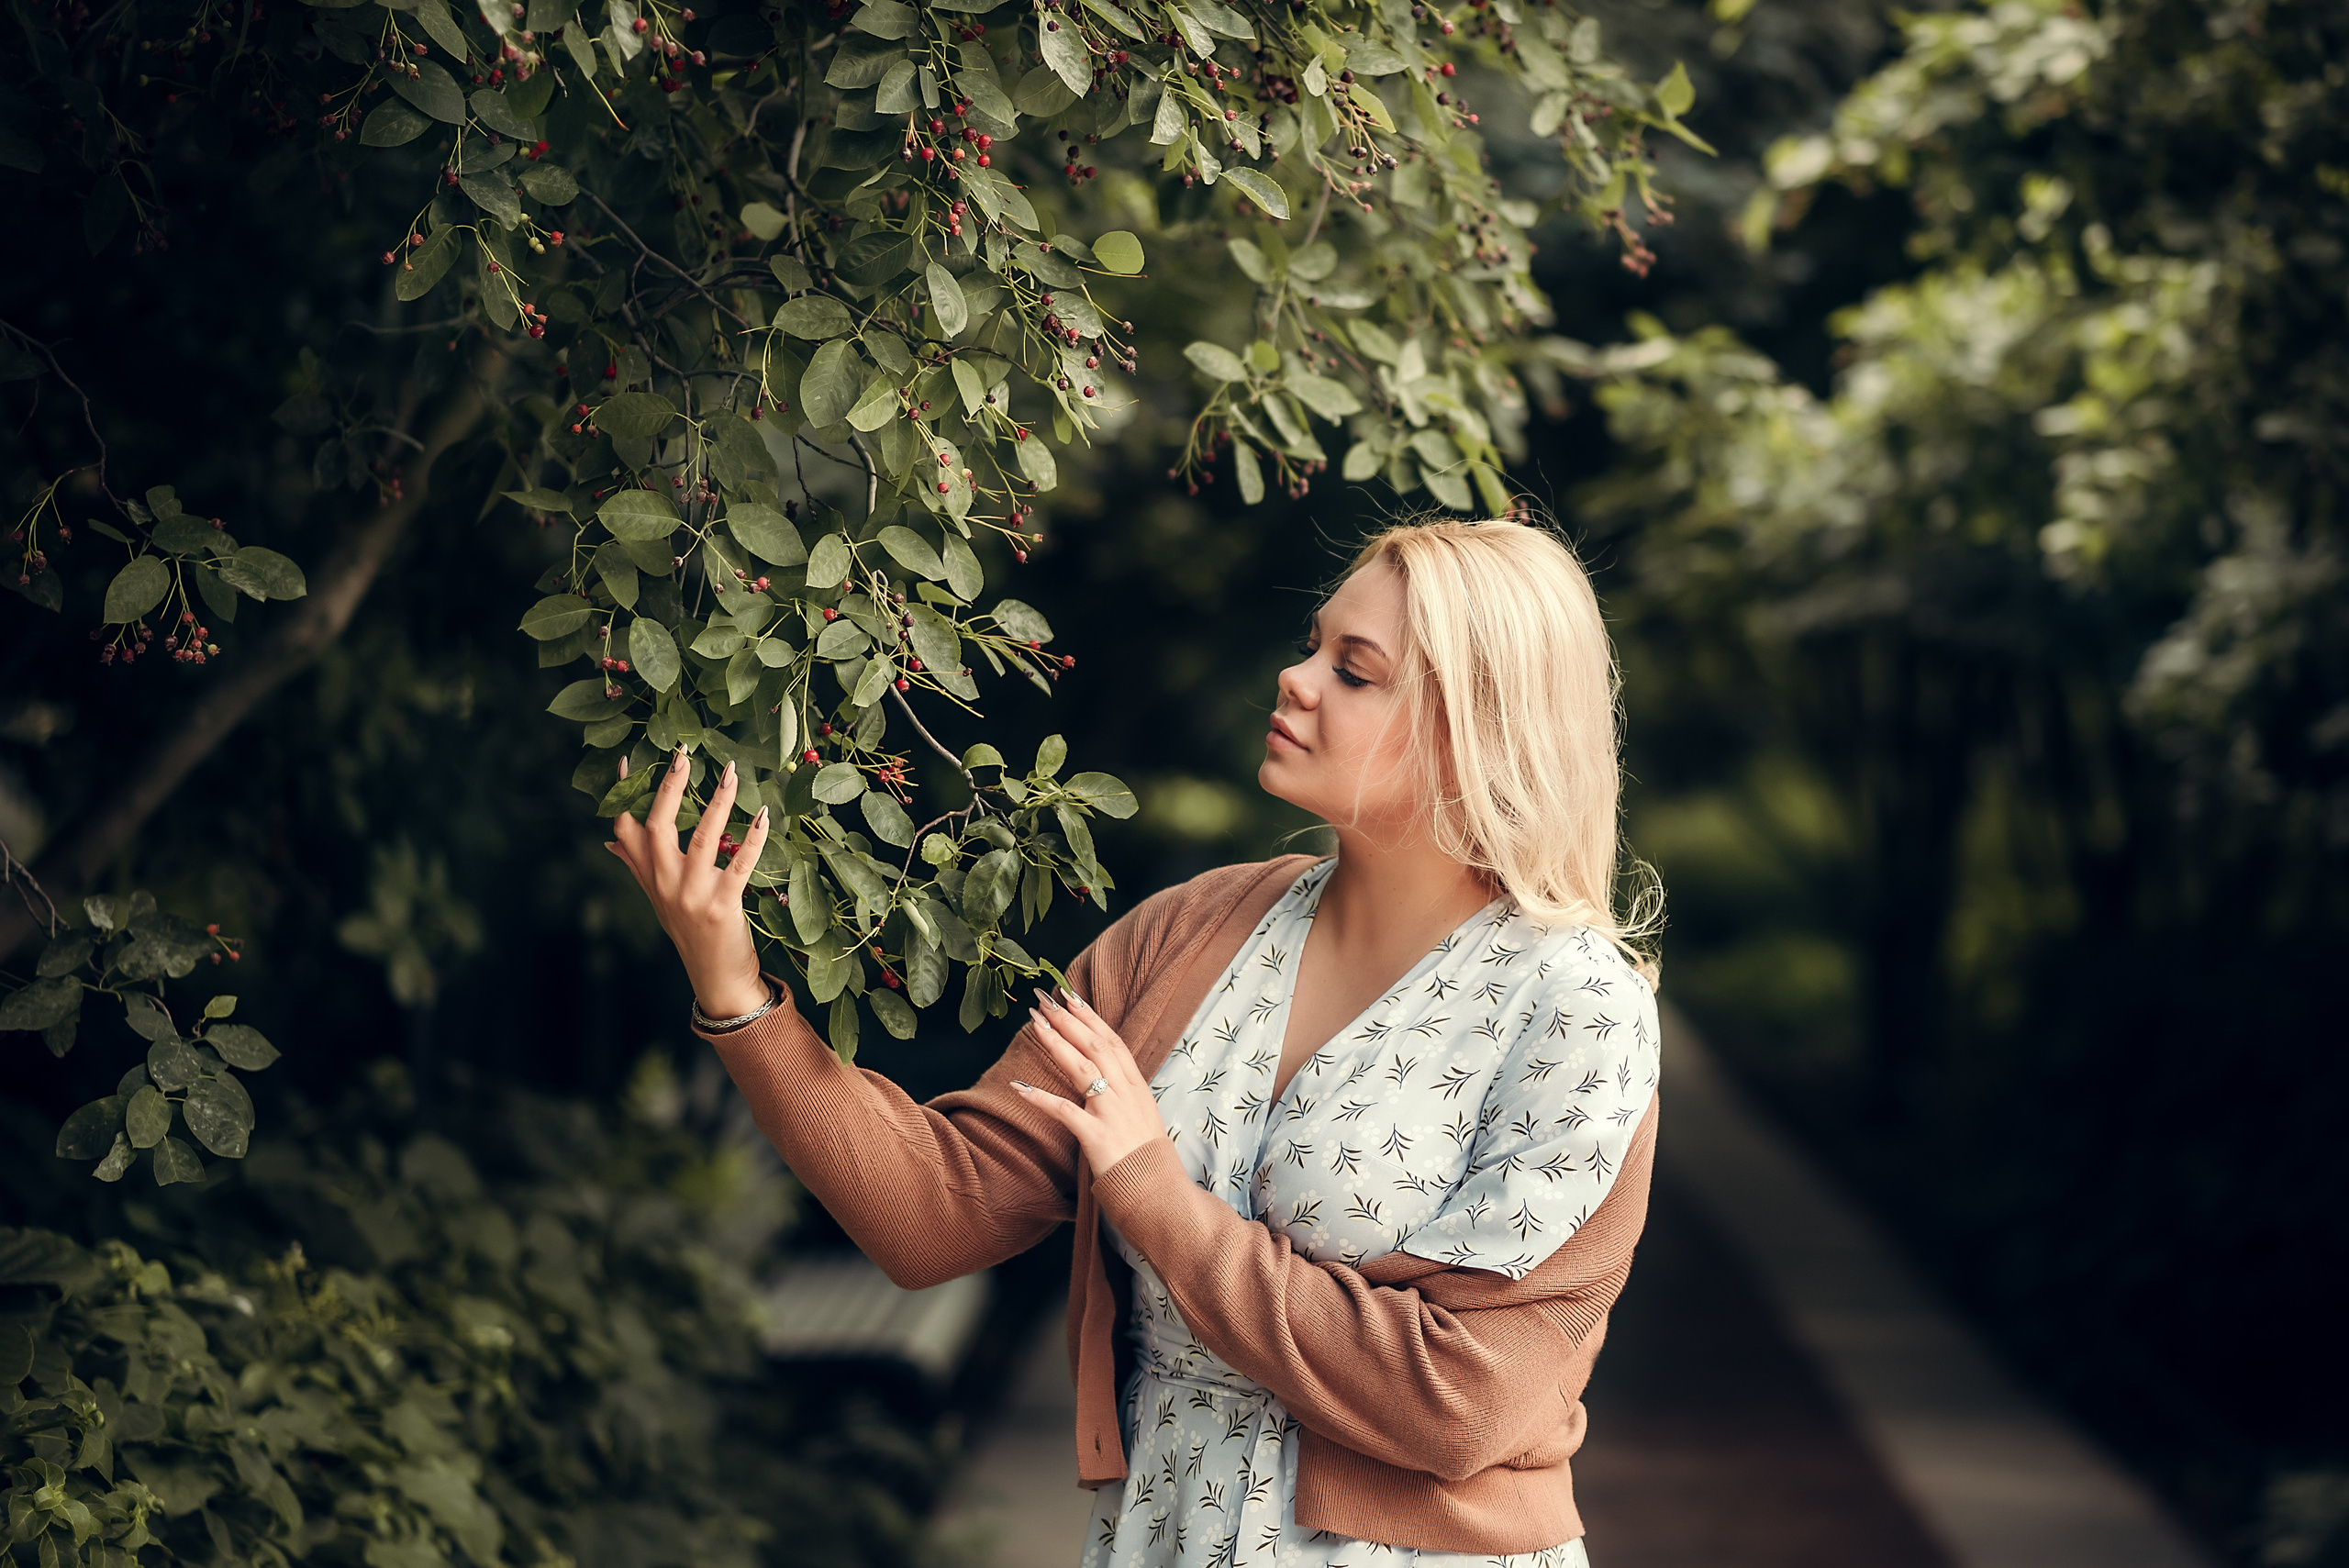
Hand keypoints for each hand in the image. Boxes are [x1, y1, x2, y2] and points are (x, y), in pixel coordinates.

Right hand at [606, 748, 774, 1019]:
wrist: (715, 977)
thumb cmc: (690, 931)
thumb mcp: (659, 897)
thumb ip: (637, 866)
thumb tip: (610, 842)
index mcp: (649, 876)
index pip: (626, 829)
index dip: (623, 794)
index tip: (627, 759)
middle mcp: (665, 883)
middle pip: (659, 826)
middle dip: (671, 789)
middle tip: (684, 757)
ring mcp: (692, 895)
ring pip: (701, 838)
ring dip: (718, 803)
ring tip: (731, 773)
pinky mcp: (722, 906)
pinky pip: (739, 865)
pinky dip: (752, 839)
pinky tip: (763, 817)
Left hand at [1011, 989, 1167, 1171]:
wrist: (1159, 1194)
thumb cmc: (1147, 1160)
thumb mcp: (1142, 1118)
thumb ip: (1124, 1095)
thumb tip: (1105, 1078)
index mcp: (1137, 1088)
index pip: (1113, 1042)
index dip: (1090, 1018)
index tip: (1071, 996)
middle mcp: (1127, 1094)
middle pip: (1096, 1047)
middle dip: (1068, 1020)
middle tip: (1044, 1000)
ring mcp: (1112, 1114)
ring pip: (1081, 1068)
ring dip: (1056, 1043)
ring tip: (1034, 1024)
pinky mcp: (1097, 1137)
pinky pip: (1064, 1111)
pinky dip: (1040, 1098)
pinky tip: (1018, 1086)